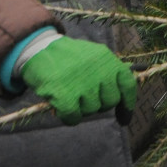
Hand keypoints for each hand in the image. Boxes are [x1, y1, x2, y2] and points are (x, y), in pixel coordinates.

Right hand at [20, 37, 136, 125]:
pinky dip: (69, 117)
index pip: (127, 86)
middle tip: (85, 97)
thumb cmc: (69, 57)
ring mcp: (83, 84)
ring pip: (92, 110)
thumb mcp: (95, 56)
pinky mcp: (65, 95)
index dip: (127, 104)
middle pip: (110, 101)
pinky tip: (63, 109)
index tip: (124, 118)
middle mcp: (99, 72)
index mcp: (108, 60)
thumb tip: (123, 99)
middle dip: (99, 104)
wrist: (39, 49)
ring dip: (82, 109)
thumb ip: (109, 73)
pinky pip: (74, 117)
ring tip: (71, 95)